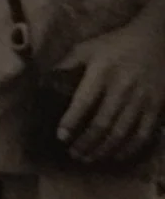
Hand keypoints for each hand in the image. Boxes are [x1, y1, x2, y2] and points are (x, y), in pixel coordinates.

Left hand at [56, 18, 164, 162]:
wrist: (154, 41)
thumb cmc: (114, 45)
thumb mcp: (88, 47)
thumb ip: (68, 63)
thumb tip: (45, 80)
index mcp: (102, 72)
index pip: (84, 102)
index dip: (71, 121)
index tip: (61, 137)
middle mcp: (121, 88)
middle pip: (102, 124)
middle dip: (85, 143)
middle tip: (73, 153)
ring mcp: (140, 100)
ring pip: (120, 134)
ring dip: (102, 150)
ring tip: (88, 158)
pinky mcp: (155, 108)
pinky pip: (142, 136)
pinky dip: (127, 150)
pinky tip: (114, 156)